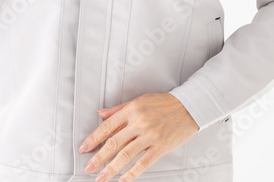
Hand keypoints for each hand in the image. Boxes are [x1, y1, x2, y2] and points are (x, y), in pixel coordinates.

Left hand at [78, 92, 200, 181]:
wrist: (190, 107)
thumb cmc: (165, 103)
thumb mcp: (140, 100)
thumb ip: (119, 109)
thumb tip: (101, 114)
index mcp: (132, 110)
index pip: (107, 126)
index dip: (93, 139)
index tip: (84, 148)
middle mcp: (139, 123)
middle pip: (114, 143)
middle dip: (98, 158)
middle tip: (88, 168)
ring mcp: (150, 136)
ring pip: (125, 155)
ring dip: (111, 169)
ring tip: (101, 178)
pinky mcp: (160, 147)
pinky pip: (143, 163)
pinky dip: (131, 173)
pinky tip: (123, 180)